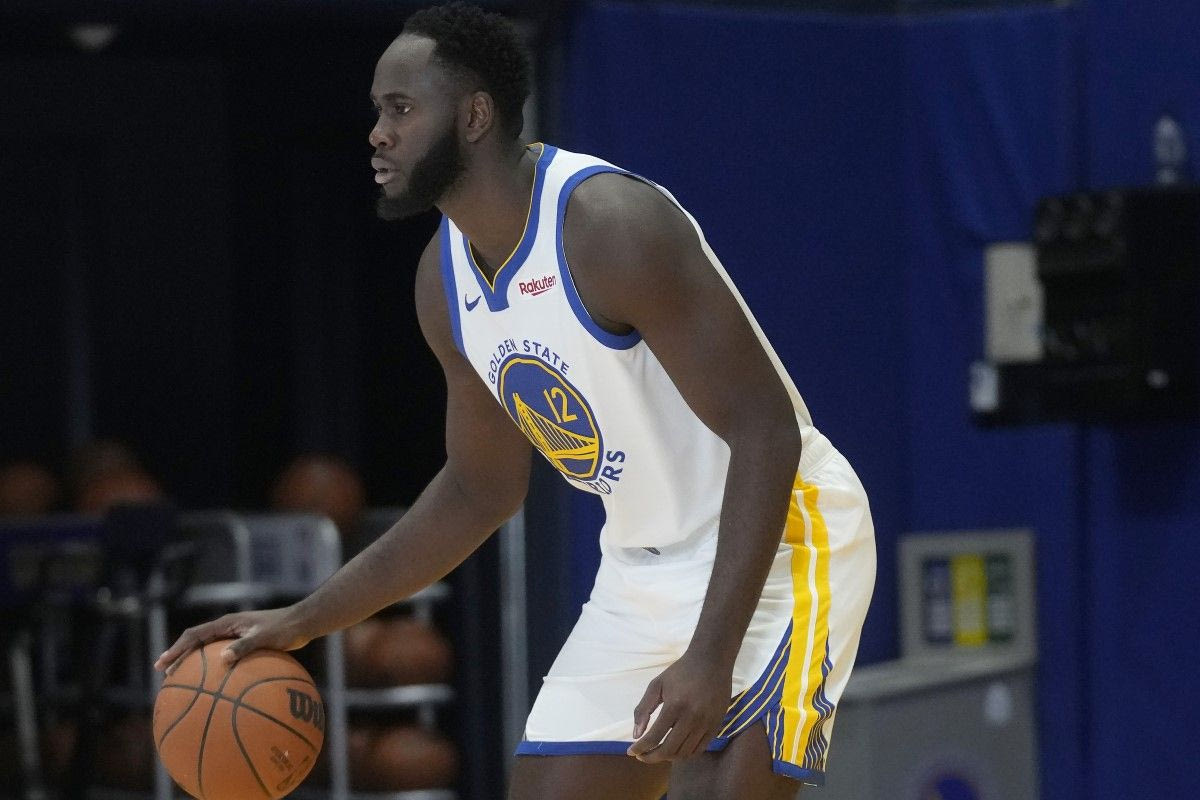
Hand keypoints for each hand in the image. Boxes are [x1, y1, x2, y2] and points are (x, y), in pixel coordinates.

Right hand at [153, 606, 308, 673]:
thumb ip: (244, 646)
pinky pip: (224, 658)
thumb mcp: (264, 637)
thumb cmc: (284, 628)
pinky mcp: (245, 644)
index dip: (176, 649)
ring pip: (207, 651)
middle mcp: (227, 628)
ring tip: (182, 683)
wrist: (302, 623)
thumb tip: (223, 659)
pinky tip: (216, 688)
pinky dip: (215, 670)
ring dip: (193, 664)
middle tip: (165, 675)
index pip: (194, 635)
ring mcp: (235, 636)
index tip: (163, 664)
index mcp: (227, 623)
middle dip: (179, 657)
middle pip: (196, 643)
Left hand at [626, 652, 732, 762]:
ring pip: (684, 753)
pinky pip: (699, 749)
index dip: (640, 748)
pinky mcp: (715, 726)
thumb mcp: (656, 685)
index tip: (631, 752)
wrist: (711, 661)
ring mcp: (705, 724)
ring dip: (667, 757)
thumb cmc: (681, 671)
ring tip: (657, 753)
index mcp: (674, 706)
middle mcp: (692, 718)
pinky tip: (675, 750)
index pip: (654, 737)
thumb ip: (643, 709)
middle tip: (642, 756)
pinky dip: (684, 754)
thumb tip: (636, 735)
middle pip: (669, 750)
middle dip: (651, 757)